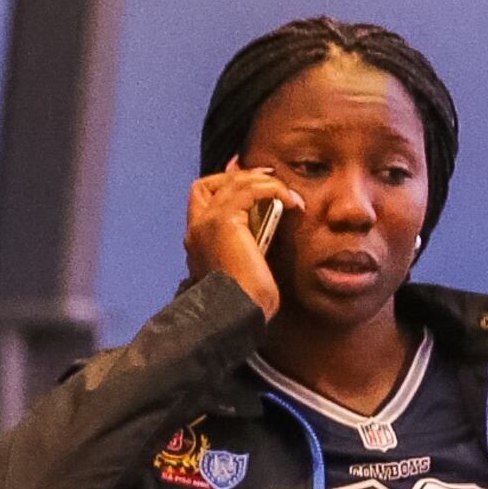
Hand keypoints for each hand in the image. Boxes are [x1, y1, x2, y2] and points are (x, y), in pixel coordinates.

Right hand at [184, 166, 298, 316]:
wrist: (237, 312)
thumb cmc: (246, 302)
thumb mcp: (246, 267)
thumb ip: (249, 245)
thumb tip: (269, 227)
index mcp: (198, 240)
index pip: (201, 197)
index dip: (224, 184)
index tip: (253, 184)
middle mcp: (196, 228)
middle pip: (211, 184)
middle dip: (240, 176)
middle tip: (270, 178)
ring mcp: (206, 222)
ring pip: (232, 183)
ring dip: (263, 183)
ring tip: (288, 194)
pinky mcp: (223, 221)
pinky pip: (249, 190)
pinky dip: (272, 189)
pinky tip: (291, 201)